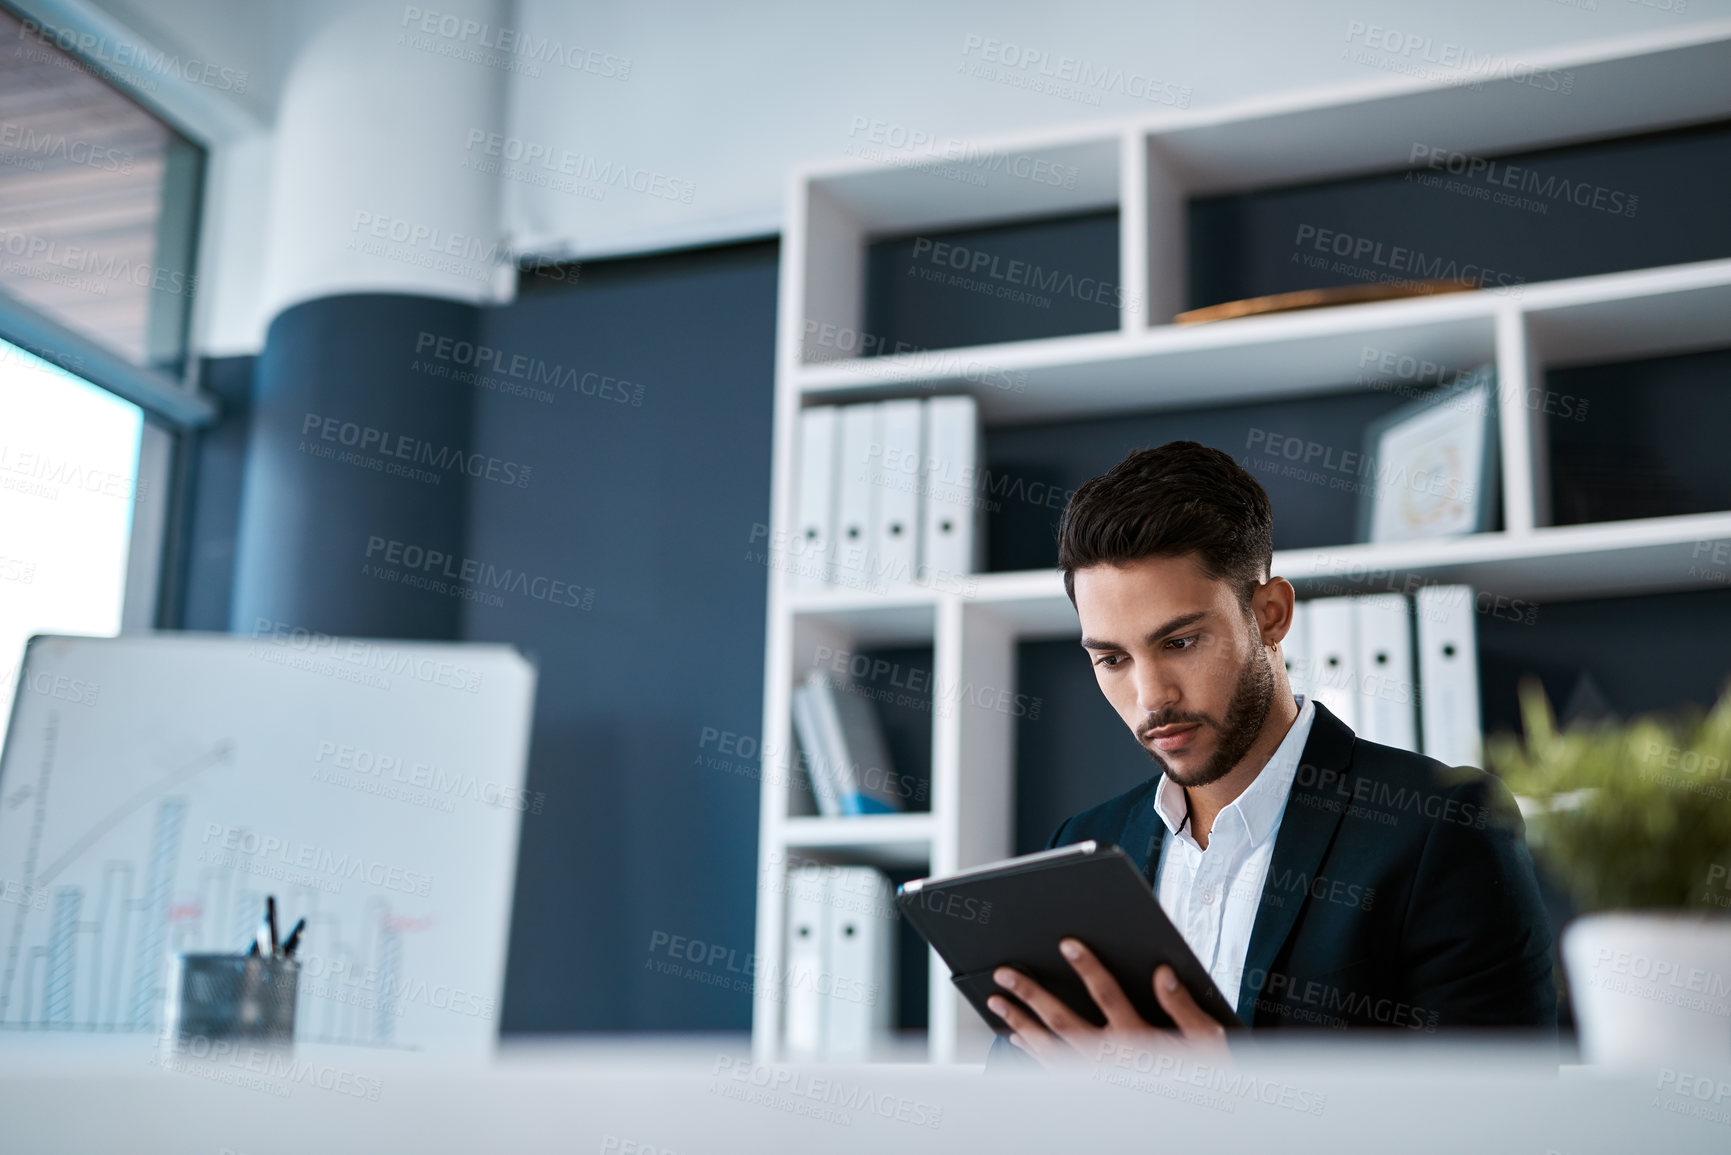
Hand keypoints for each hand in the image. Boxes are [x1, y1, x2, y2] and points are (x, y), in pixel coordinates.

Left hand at [985, 938, 1227, 1069]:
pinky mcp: (1091, 1090)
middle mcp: (1113, 1061)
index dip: (1088, 968)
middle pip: (1064, 1021)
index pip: (1109, 996)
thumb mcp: (1206, 1040)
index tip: (1066, 944)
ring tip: (997, 1001)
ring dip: (1020, 1022)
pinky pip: (1053, 1070)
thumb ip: (1183, 1006)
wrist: (1196, 1121)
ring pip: (1049, 1048)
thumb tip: (1163, 973)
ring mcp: (1097, 1079)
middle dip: (1032, 994)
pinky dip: (1032, 1052)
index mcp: (1140, 1041)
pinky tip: (1018, 1036)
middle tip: (1005, 973)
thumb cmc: (1204, 1074)